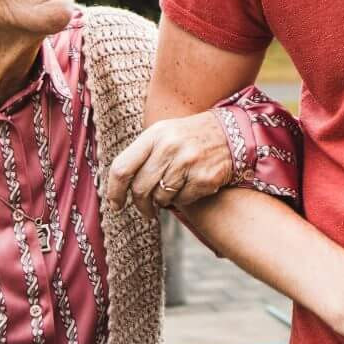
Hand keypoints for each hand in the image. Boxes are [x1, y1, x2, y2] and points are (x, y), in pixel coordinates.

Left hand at [105, 112, 236, 219]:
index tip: (115, 204)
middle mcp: (169, 147)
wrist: (230, 134)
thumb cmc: (188, 138)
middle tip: (145, 210)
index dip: (114, 191)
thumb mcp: (163, 134)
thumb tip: (117, 186)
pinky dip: (183, 200)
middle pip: (140, 189)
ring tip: (172, 191)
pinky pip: (182, 200)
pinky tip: (189, 188)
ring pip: (161, 198)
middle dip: (140, 205)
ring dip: (163, 201)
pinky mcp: (204, 178)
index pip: (122, 168)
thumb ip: (141, 155)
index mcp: (154, 135)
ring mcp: (188, 163)